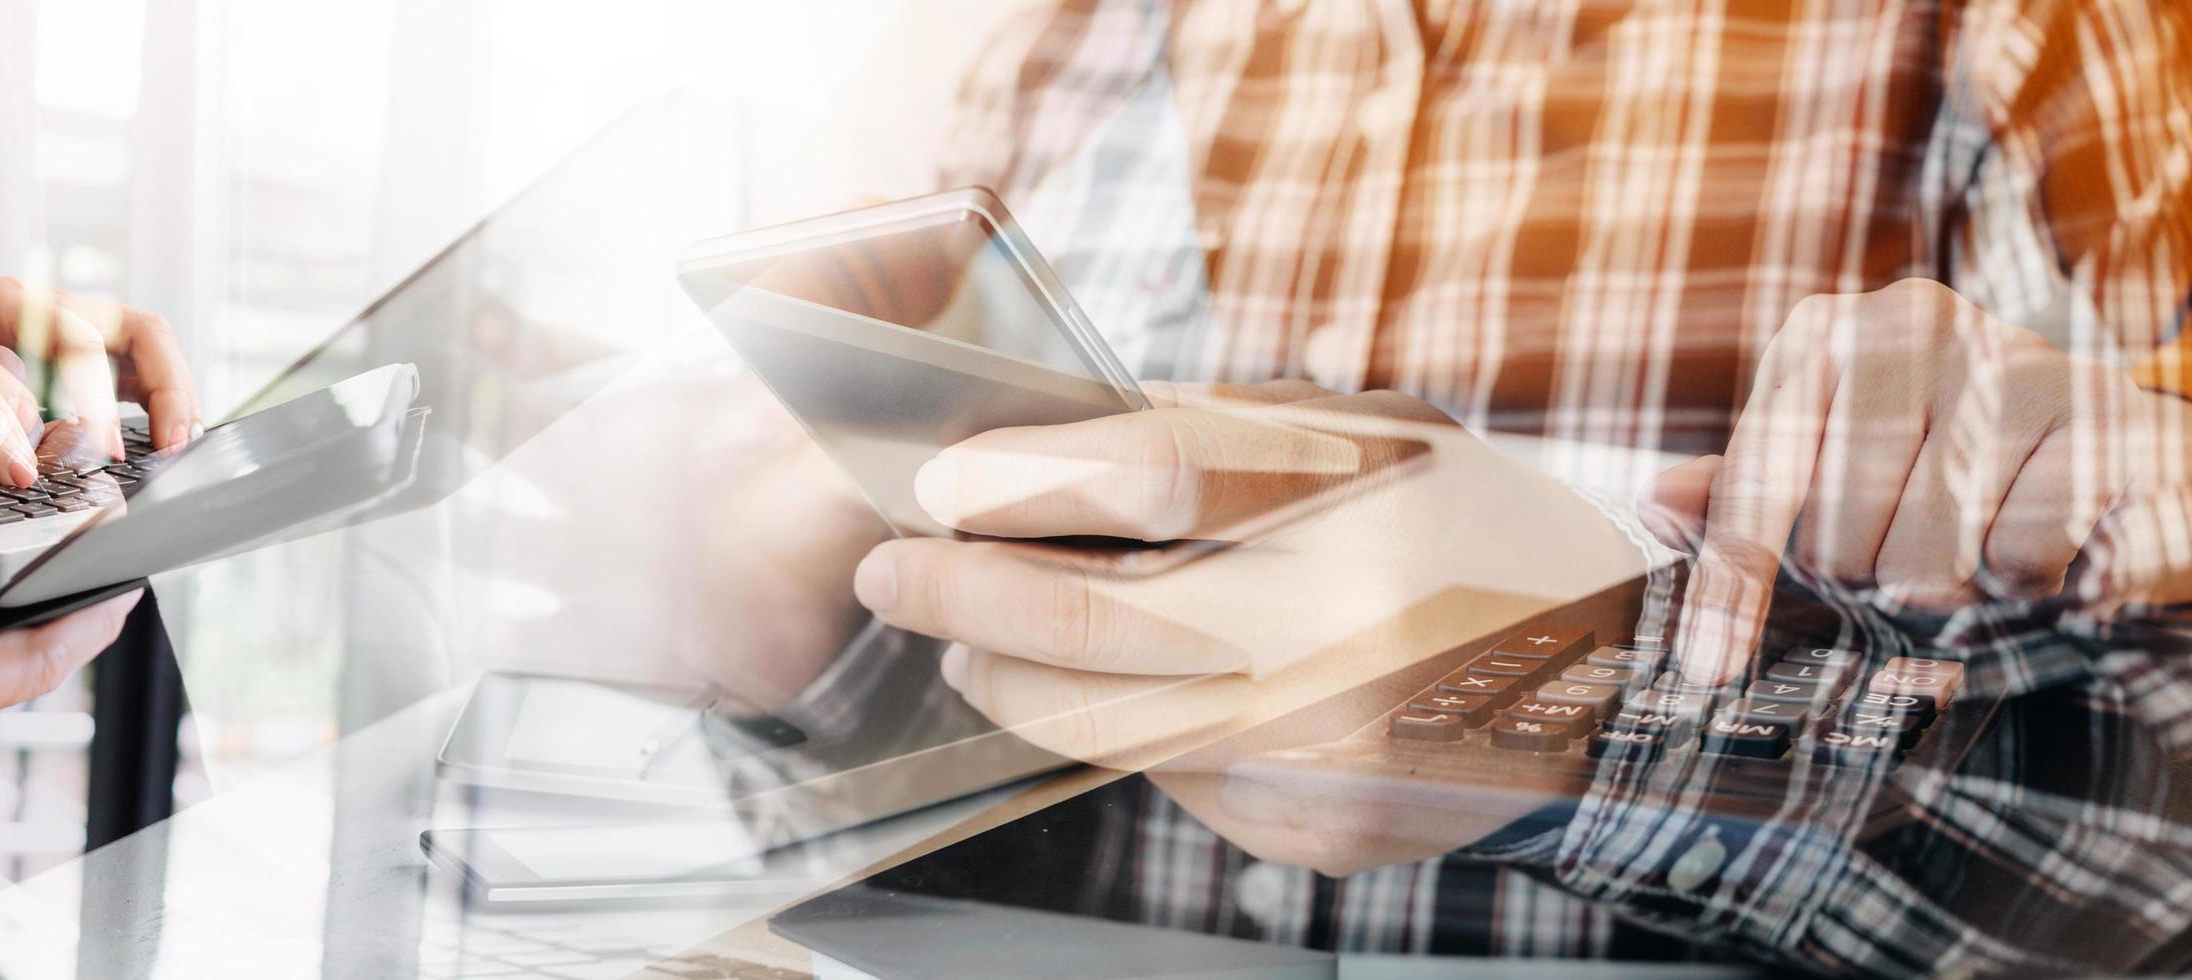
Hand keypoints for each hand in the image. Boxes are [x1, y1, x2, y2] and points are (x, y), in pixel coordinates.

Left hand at [0, 277, 201, 458]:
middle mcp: (60, 309)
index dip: (108, 396)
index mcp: (22, 304)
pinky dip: (156, 403)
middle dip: (171, 388)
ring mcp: (77, 327)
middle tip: (178, 445)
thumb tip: (26, 444)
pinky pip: (135, 371)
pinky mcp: (81, 354)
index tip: (113, 448)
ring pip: (151, 350)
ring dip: (176, 395)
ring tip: (182, 446)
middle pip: (146, 332)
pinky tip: (162, 441)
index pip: (89, 340)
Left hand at [850, 381, 1637, 874]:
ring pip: (1096, 721)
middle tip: (894, 568)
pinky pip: (1158, 775)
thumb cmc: (1470, 528)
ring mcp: (1325, 754)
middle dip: (958, 591)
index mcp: (1365, 506)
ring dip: (997, 673)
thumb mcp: (1377, 432)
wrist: (1612, 687)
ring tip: (956, 634)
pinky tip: (1062, 690)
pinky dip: (1092, 727)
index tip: (936, 481)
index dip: (1017, 479)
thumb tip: (1034, 441)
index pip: (1145, 477)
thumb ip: (1224, 428)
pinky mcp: (1310, 835)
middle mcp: (1345, 636)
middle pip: (1090, 618)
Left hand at [1655, 279, 2191, 680]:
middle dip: (1874, 576)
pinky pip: (2020, 556)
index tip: (1706, 669)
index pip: (1757, 484)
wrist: (2125, 455)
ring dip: (1956, 585)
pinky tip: (2054, 539)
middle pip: (1840, 538)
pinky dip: (2032, 578)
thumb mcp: (1837, 467)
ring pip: (1927, 560)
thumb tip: (1656, 500)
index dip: (1733, 585)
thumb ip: (1745, 489)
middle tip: (1920, 548)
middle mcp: (1912, 324)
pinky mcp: (2101, 414)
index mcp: (1826, 337)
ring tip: (1987, 540)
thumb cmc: (1954, 468)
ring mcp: (2012, 358)